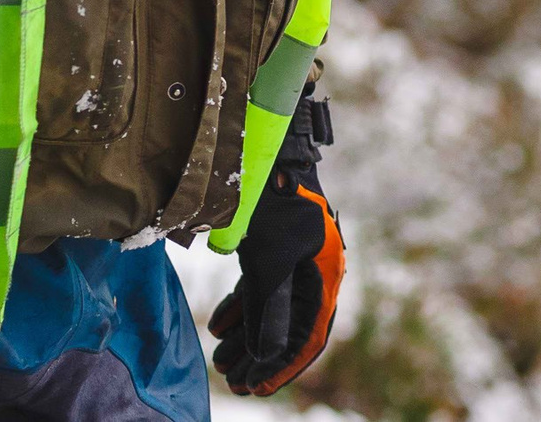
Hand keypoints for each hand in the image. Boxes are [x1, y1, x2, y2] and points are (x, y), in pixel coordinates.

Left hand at [210, 96, 342, 395]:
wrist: (266, 152)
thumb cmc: (271, 203)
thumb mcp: (268, 260)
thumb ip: (269, 309)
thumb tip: (268, 356)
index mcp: (323, 276)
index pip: (305, 336)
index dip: (280, 366)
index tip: (255, 388)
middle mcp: (312, 271)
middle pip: (286, 327)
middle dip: (258, 357)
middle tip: (233, 381)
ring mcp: (292, 260)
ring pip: (269, 311)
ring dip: (245, 338)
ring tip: (221, 361)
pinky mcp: (273, 248)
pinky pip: (259, 289)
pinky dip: (240, 310)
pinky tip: (217, 326)